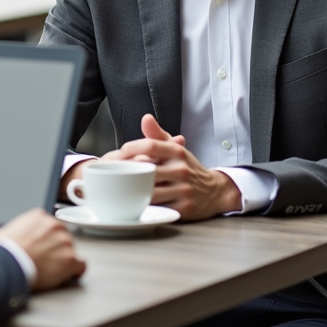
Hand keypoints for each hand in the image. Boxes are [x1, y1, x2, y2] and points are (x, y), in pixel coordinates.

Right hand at [0, 209, 84, 290]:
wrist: (8, 265)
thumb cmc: (3, 251)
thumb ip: (6, 231)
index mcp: (39, 216)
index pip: (49, 226)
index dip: (45, 238)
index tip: (42, 246)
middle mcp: (55, 225)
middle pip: (62, 236)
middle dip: (56, 247)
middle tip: (46, 259)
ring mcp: (65, 242)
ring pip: (71, 250)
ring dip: (64, 259)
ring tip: (52, 269)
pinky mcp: (70, 259)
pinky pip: (80, 265)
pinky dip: (76, 271)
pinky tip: (70, 275)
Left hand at [114, 114, 241, 220]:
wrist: (215, 191)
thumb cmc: (188, 168)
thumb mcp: (176, 149)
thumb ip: (157, 135)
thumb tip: (145, 118)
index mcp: (177, 152)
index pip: (150, 146)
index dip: (130, 149)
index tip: (117, 155)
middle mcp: (182, 169)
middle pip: (147, 170)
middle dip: (126, 173)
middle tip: (111, 176)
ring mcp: (184, 190)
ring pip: (150, 192)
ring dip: (132, 193)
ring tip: (119, 191)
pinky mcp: (184, 208)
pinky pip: (158, 208)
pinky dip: (144, 207)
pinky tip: (134, 205)